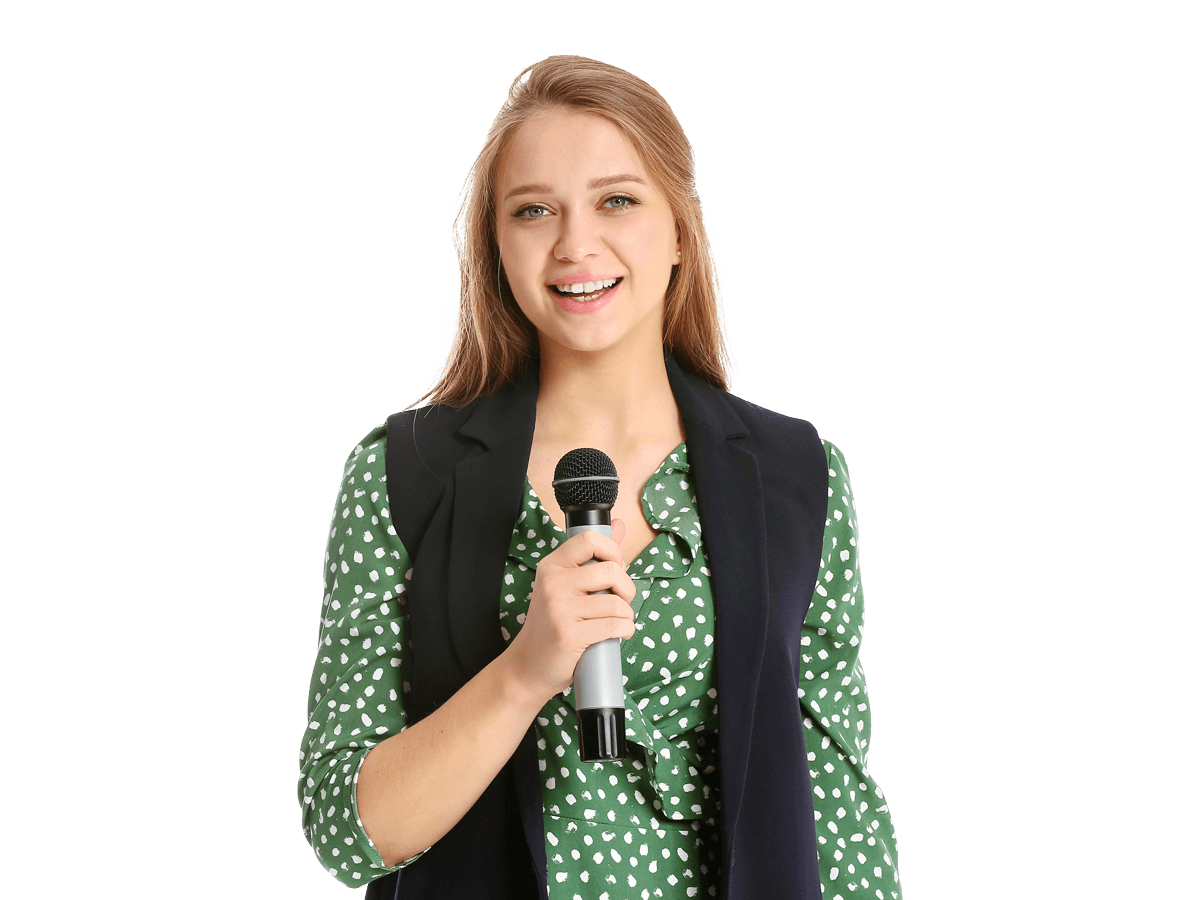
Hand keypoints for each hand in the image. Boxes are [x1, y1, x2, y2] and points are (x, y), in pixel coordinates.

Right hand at [504, 518, 636, 703]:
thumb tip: (620, 524)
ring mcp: (559, 609)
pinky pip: (615, 625)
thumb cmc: (553, 625)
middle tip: (620, 601)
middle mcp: (553, 583)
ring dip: (626, 615)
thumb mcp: (566, 586)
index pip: (590, 539)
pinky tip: (618, 634)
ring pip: (617, 602)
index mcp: (552, 566)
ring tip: (615, 622)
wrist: (528, 666)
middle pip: (611, 571)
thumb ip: (594, 556)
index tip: (616, 568)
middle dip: (627, 589)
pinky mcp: (569, 634)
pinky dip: (625, 630)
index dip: (613, 551)